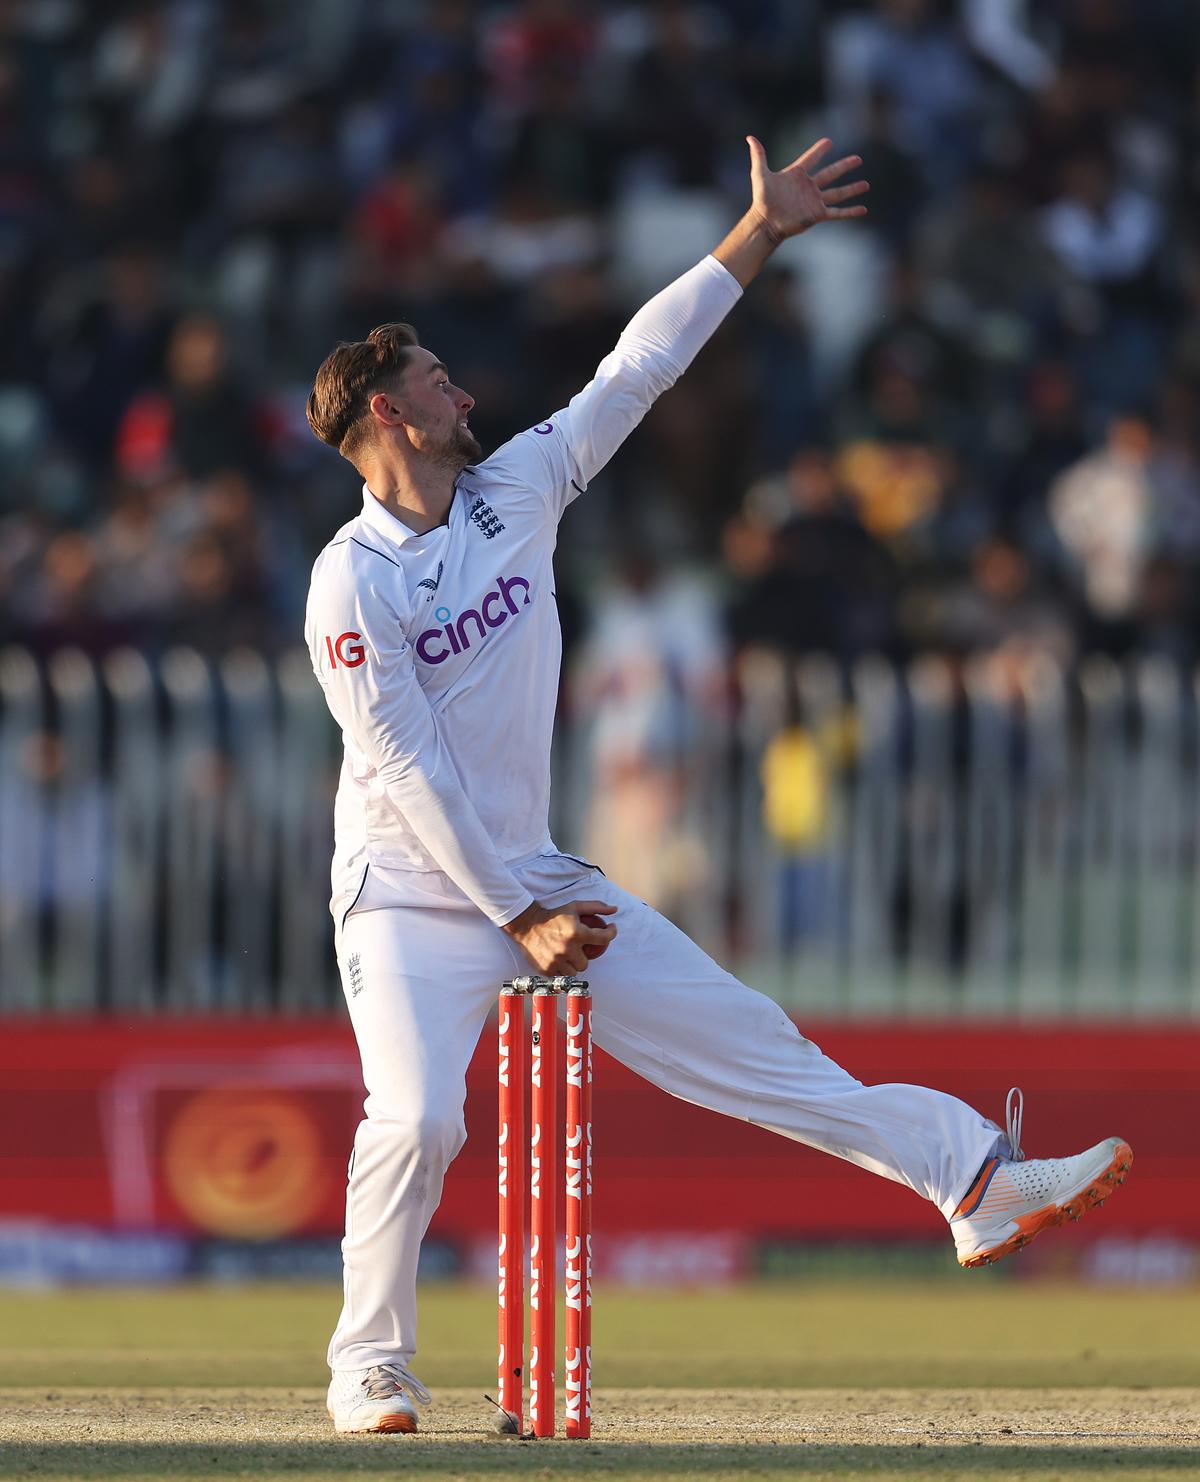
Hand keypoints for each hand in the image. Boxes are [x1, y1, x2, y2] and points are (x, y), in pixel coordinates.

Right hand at [501, 899, 616, 973]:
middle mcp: (567, 949)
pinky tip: (559, 960)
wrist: (527, 925)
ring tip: (569, 956)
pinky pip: (561, 975)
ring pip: (574, 972)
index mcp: (576, 933)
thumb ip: (596, 907)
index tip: (610, 930)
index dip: (611, 934)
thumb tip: (615, 910)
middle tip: (580, 949)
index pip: (603, 938)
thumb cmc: (554, 915)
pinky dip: (562, 969)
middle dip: (585, 956)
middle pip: (586, 962)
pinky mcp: (547, 970)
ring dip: (573, 965)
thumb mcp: (575, 906)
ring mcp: (556, 961)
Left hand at [746, 136, 868, 242]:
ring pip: (838, 193)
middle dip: (844, 166)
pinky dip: (850, 212)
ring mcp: (814, 201)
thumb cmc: (762, 200)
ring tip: (866, 184)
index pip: (811, 159)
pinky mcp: (817, 214)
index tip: (828, 142)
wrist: (766, 223)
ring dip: (852, 189)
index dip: (819, 150)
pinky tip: (863, 209)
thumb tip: (750, 137)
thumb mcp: (760, 175)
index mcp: (797, 175)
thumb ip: (758, 156)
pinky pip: (837, 212)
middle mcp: (808, 187)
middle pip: (831, 173)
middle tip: (858, 159)